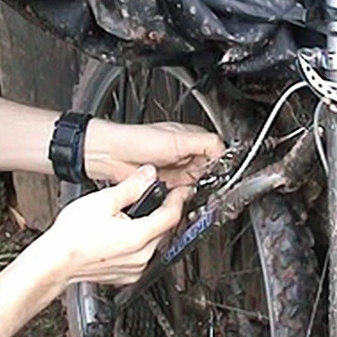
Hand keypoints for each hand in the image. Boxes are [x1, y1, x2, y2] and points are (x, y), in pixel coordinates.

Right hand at [39, 166, 191, 284]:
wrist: (54, 262)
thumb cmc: (71, 237)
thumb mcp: (102, 201)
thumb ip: (131, 187)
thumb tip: (148, 175)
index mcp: (138, 237)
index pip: (171, 216)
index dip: (178, 199)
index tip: (182, 190)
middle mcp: (141, 257)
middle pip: (164, 230)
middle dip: (162, 212)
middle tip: (155, 196)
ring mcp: (134, 269)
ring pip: (154, 243)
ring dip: (150, 228)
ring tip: (134, 215)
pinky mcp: (126, 276)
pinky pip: (141, 257)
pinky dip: (139, 244)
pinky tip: (124, 234)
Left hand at [86, 121, 225, 187]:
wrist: (112, 155)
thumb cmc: (137, 140)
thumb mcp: (178, 138)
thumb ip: (205, 143)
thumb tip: (225, 151)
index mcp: (191, 139)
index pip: (216, 152)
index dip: (220, 163)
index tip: (219, 172)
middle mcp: (184, 156)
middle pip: (208, 172)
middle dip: (207, 179)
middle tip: (203, 183)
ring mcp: (174, 171)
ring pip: (195, 185)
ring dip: (194, 189)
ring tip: (185, 186)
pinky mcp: (165, 185)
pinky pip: (180, 195)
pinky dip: (181, 197)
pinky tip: (176, 194)